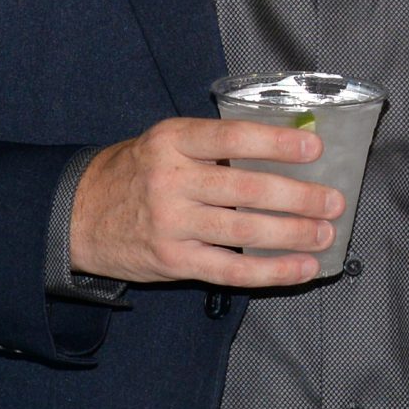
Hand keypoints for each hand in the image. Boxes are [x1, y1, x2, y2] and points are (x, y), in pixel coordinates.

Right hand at [69, 118, 343, 286]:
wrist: (74, 216)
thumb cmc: (135, 173)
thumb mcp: (165, 144)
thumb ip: (215, 145)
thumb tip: (287, 144)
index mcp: (174, 141)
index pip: (233, 137)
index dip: (277, 143)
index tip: (315, 148)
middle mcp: (172, 180)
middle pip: (247, 188)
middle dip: (298, 196)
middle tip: (334, 200)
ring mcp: (171, 223)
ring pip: (244, 229)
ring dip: (293, 234)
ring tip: (326, 234)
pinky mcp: (173, 260)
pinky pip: (231, 268)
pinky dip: (272, 271)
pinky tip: (302, 268)